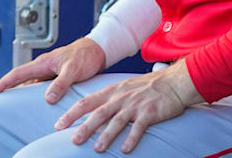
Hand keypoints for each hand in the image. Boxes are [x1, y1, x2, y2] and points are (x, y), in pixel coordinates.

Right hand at [0, 37, 106, 103]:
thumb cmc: (85, 56)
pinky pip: (41, 87)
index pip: (18, 73)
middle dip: (7, 89)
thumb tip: (47, 98)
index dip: (4, 83)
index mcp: (43, 63)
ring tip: (12, 106)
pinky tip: (34, 104)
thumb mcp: (73, 70)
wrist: (97, 51)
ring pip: (30, 84)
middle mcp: (43, 68)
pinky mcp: (56, 77)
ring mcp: (49, 73)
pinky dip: (34, 95)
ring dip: (21, 93)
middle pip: (20, 80)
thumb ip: (61, 83)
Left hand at [54, 59, 203, 153]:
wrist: (173, 83)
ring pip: (117, 121)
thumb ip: (108, 100)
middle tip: (73, 140)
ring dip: (106, 135)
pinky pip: (139, 127)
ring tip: (97, 149)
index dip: (71, 113)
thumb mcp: (123, 88)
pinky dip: (131, 138)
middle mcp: (121, 98)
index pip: (87, 102)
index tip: (58, 125)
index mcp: (112, 92)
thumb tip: (90, 113)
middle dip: (85, 127)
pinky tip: (125, 149)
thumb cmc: (147, 88)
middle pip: (99, 113)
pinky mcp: (150, 112)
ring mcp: (135, 105)